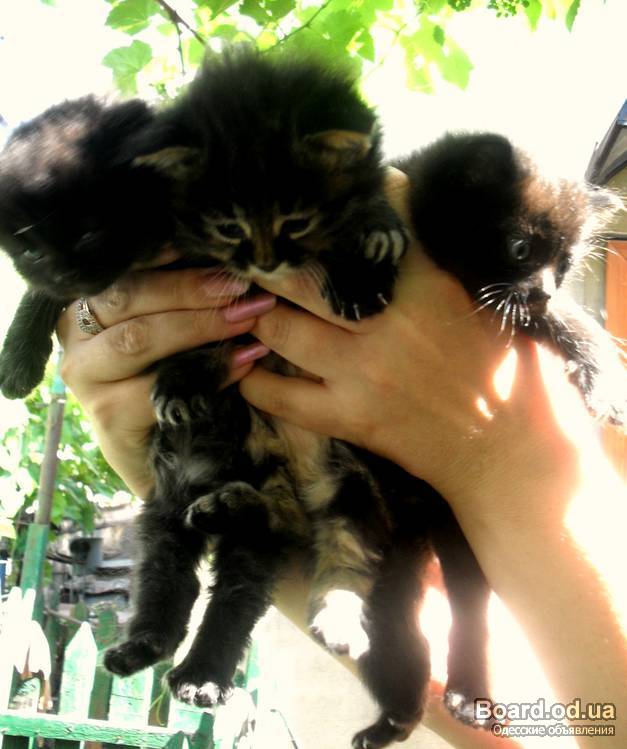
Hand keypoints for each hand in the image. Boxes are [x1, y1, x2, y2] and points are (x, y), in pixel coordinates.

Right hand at [56, 252, 275, 496]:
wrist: (161, 453)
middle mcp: (75, 333)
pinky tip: (244, 361)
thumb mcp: (173, 329)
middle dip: (191, 289)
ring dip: (199, 325)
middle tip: (242, 287)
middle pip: (129, 296)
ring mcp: (85, 375)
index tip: (214, 250)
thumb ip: (183, 296)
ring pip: (138, 337)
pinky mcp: (106, 415)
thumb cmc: (172, 376)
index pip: (125, 269)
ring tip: (248, 319)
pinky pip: (159, 386)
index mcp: (88, 301)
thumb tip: (226, 257)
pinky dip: (209, 371)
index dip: (168, 257)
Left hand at [240, 170, 582, 513]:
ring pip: (285, 332)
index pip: (379, 228)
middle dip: (275, 261)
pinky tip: (244, 368)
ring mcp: (363, 375)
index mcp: (430, 290)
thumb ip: (444, 270)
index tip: (328, 195)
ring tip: (247, 300)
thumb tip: (410, 235)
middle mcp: (386, 327)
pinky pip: (286, 400)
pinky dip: (257, 384)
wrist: (514, 454)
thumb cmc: (516, 377)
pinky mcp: (352, 418)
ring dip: (260, 314)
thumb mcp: (490, 306)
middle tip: (256, 248)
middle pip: (307, 280)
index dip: (351, 204)